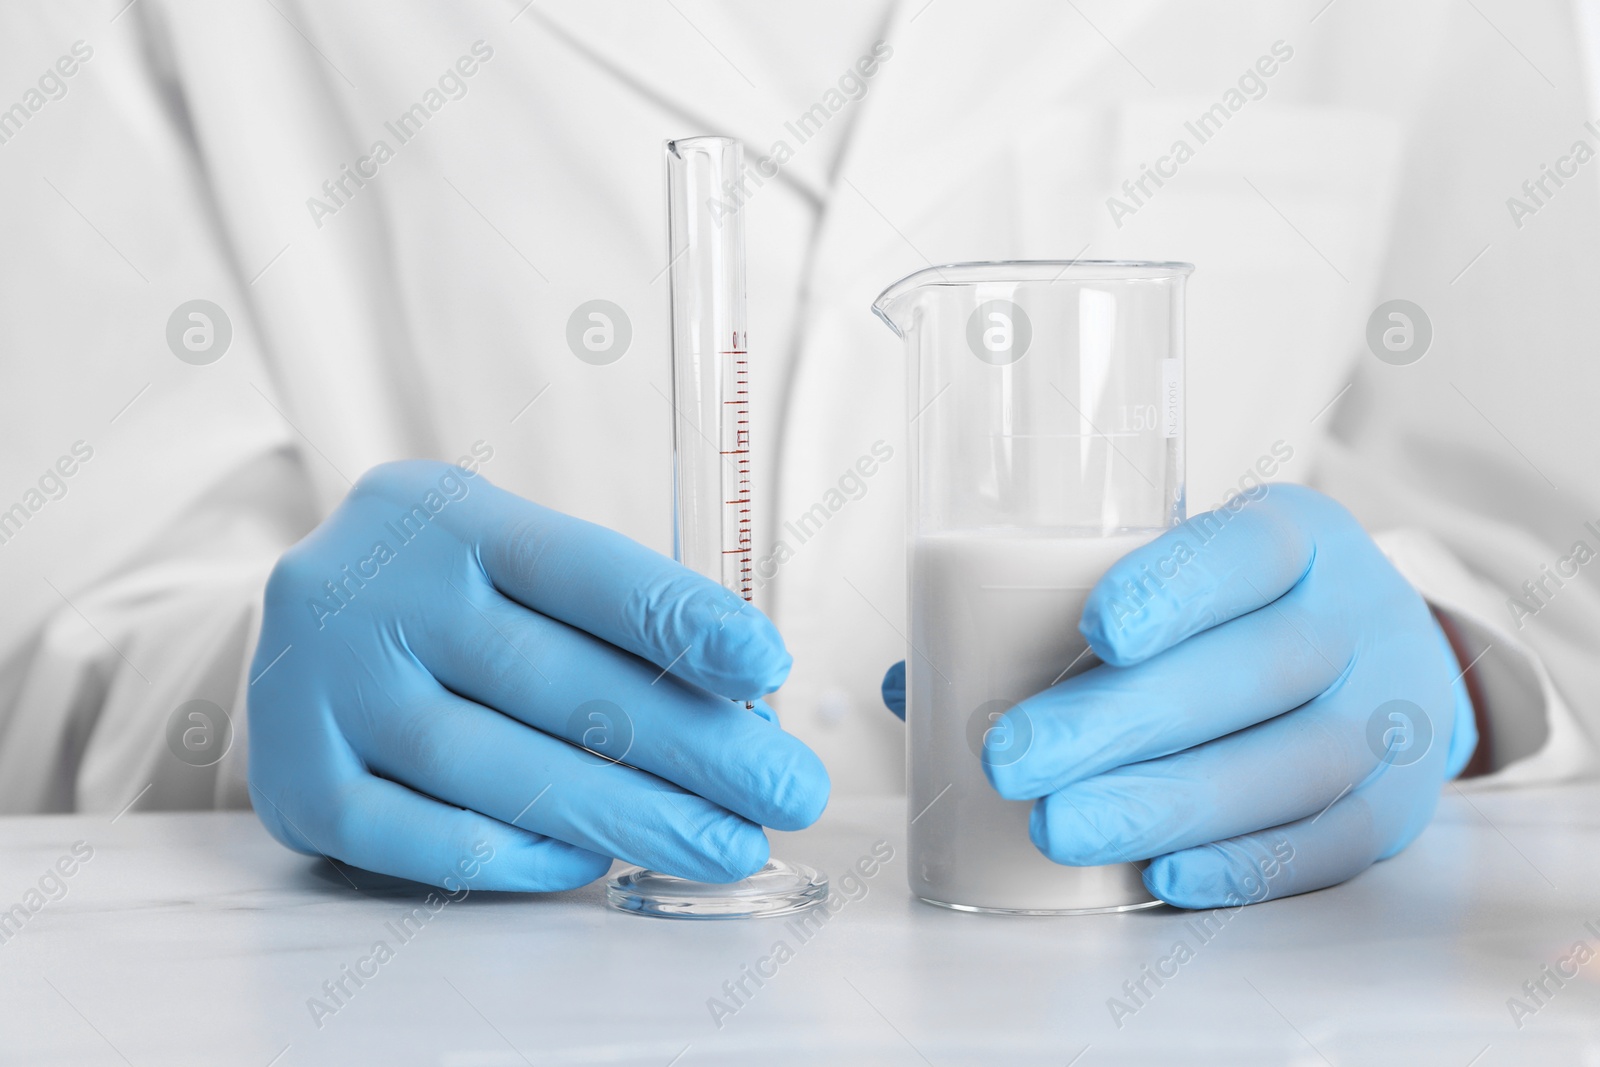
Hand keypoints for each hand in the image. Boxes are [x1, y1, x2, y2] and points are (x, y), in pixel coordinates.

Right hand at [249, 460, 827, 890]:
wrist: (295, 632)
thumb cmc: (444, 600)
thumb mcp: (507, 566)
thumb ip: (602, 621)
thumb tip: (738, 707)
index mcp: (445, 517)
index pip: (576, 567)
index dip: (678, 618)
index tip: (768, 667)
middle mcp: (373, 592)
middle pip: (552, 680)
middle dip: (689, 745)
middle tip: (786, 792)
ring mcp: (318, 688)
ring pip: (492, 767)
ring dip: (627, 814)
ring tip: (723, 843)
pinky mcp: (293, 782)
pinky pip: (417, 838)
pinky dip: (515, 854)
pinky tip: (594, 859)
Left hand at [882, 484, 1474, 907]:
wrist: (1391, 659)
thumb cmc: (1242, 615)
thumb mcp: (1183, 577)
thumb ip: (1054, 615)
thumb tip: (915, 684)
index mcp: (1296, 538)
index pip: (1248, 550)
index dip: (1178, 587)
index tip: (1097, 626)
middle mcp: (1353, 620)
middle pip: (1251, 671)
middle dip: (1122, 721)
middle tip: (1010, 760)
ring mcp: (1386, 720)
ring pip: (1287, 766)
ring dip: (1165, 803)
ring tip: (1057, 828)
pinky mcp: (1394, 809)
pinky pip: (1326, 844)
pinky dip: (1241, 865)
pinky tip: (1159, 876)